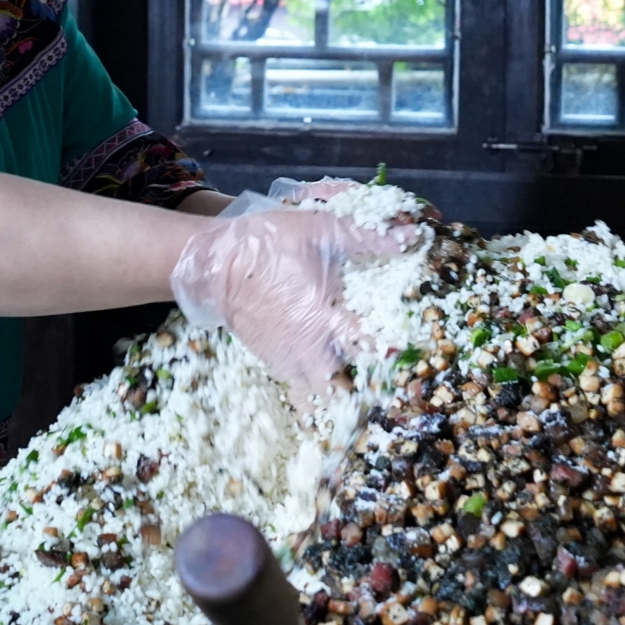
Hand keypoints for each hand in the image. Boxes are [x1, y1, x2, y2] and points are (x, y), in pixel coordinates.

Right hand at [168, 183, 412, 395]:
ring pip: (322, 394)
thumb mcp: (320, 230)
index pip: (369, 349)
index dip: (391, 351)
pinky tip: (323, 366)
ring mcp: (286, 360)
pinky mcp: (271, 362)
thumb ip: (367, 239)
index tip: (407, 348)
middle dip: (365, 380)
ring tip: (353, 372)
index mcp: (322, 317)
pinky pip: (299, 388)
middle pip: (345, 387)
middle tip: (380, 364)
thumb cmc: (267, 243)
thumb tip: (410, 237)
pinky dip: (314, 384)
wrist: (213, 263)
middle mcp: (307, 348)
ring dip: (339, 386)